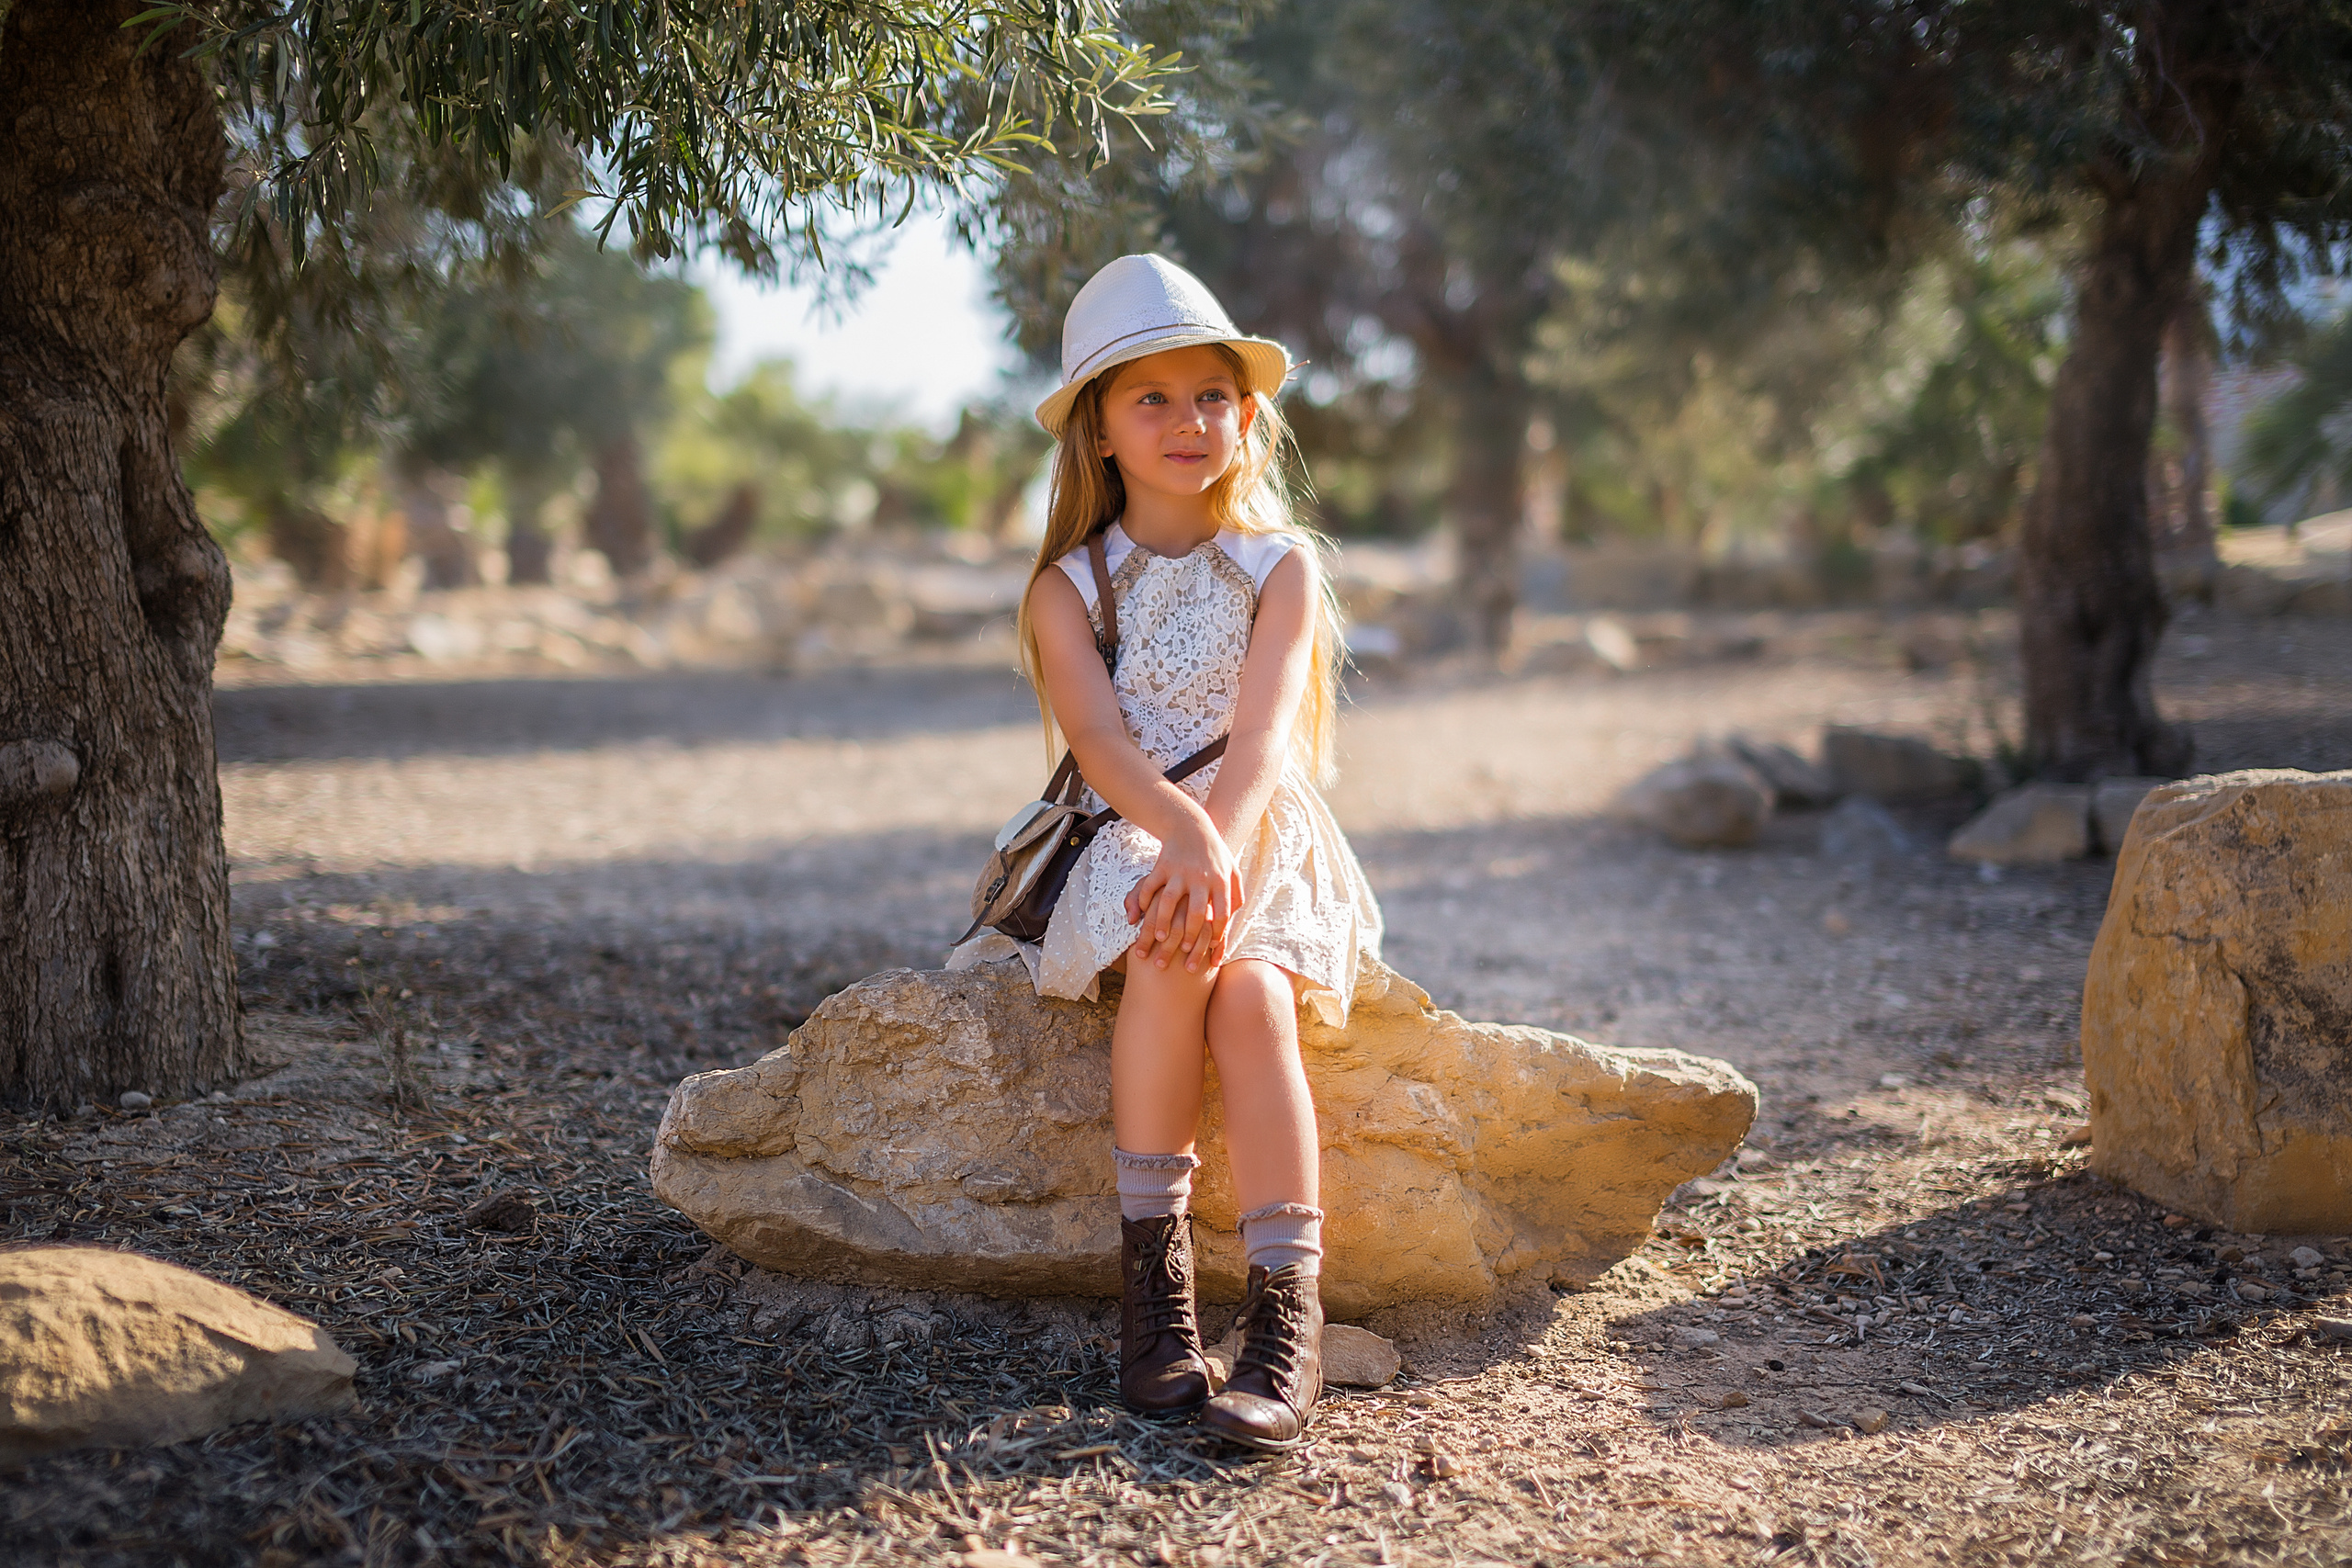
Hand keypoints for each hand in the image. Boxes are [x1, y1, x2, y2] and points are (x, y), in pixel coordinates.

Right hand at [1126, 818, 1243, 972]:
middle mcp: (1201, 877)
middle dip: (1189, 935)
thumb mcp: (1232, 871)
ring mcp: (1180, 871)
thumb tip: (1232, 922)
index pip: (1222, 914)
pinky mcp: (1162, 865)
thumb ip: (1236, 896)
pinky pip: (1150, 887)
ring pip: (1169, 902)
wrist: (1192, 826)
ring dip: (1162, 922)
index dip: (1217, 934)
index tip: (1209, 948)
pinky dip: (1144, 901)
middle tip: (1182, 950)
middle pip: (1195, 913)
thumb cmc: (1215, 855)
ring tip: (1159, 938)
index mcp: (1220, 881)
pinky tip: (1141, 915)